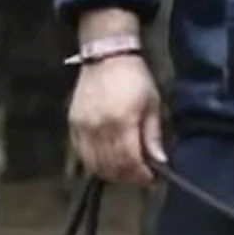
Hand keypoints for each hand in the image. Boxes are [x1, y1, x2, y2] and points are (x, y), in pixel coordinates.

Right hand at [68, 54, 165, 184]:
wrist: (106, 56)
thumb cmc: (134, 79)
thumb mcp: (152, 105)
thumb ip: (153, 136)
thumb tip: (160, 162)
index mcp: (122, 122)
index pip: (129, 161)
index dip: (141, 175)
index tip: (152, 178)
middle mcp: (99, 127)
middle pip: (111, 166)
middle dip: (128, 177)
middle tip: (140, 177)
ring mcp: (83, 126)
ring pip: (94, 163)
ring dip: (111, 173)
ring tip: (125, 171)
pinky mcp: (73, 124)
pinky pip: (81, 153)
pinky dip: (95, 163)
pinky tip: (107, 161)